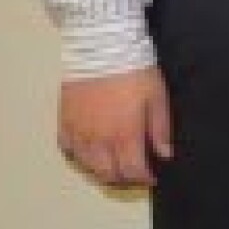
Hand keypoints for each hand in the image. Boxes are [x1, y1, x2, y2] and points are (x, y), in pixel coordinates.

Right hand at [58, 68, 173, 188]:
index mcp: (124, 134)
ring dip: (101, 171)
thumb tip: (164, 154)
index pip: (132, 170)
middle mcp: (98, 139)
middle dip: (123, 179)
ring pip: (86, 165)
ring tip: (114, 166)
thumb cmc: (134, 71)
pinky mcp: (63, 121)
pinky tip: (88, 153)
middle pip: (107, 173)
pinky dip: (78, 156)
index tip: (151, 177)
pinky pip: (67, 149)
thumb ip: (160, 128)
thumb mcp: (157, 97)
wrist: (101, 48)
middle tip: (133, 174)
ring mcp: (78, 131)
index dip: (143, 178)